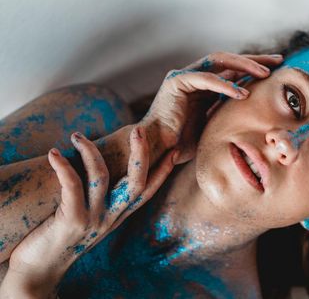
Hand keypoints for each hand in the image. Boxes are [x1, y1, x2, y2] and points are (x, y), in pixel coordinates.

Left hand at [0, 127, 175, 297]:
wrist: (40, 271)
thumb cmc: (59, 238)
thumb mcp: (89, 219)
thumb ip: (100, 200)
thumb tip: (99, 169)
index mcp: (117, 216)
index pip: (148, 191)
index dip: (163, 171)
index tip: (176, 151)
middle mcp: (110, 217)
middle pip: (136, 183)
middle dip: (141, 154)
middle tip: (140, 130)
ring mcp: (93, 220)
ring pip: (102, 178)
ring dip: (90, 152)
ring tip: (78, 136)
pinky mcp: (72, 221)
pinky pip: (72, 186)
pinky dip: (64, 167)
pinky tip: (54, 154)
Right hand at [139, 52, 282, 163]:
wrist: (158, 151)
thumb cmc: (184, 144)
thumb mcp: (216, 126)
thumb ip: (231, 115)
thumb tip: (257, 118)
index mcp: (205, 87)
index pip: (234, 71)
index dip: (255, 69)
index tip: (278, 71)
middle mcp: (196, 77)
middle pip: (229, 60)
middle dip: (255, 60)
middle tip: (278, 61)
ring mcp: (186, 76)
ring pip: (219, 61)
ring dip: (244, 66)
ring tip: (265, 74)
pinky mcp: (177, 82)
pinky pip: (206, 79)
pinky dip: (224, 85)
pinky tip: (242, 93)